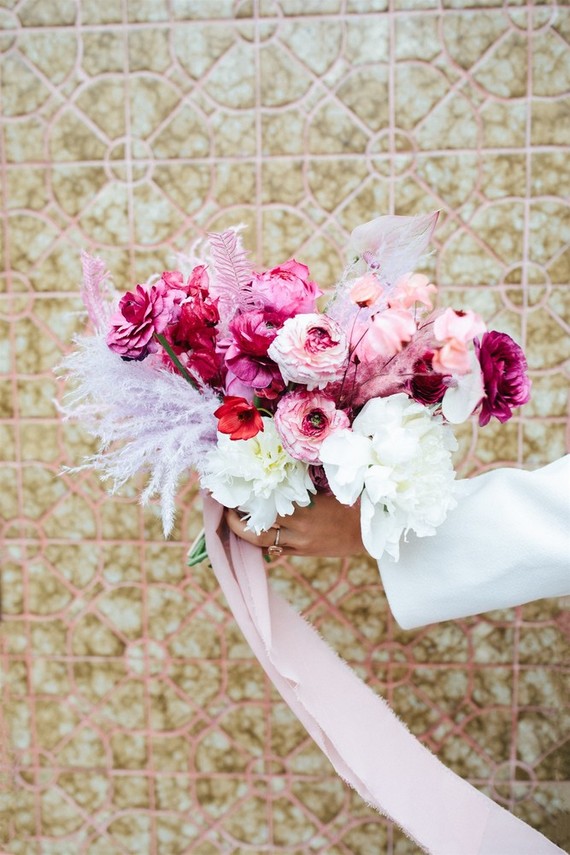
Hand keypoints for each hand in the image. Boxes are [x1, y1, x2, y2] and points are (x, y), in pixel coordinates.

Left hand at [225, 493, 364, 557]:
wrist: (364, 533)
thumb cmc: (347, 505)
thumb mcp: (324, 491)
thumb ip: (299, 485)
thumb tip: (275, 471)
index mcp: (304, 508)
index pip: (266, 502)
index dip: (246, 497)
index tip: (232, 488)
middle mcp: (297, 528)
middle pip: (258, 526)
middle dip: (237, 518)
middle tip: (225, 507)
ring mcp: (298, 543)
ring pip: (262, 541)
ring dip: (244, 531)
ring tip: (233, 520)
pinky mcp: (300, 553)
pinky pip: (274, 549)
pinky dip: (261, 541)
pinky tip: (253, 532)